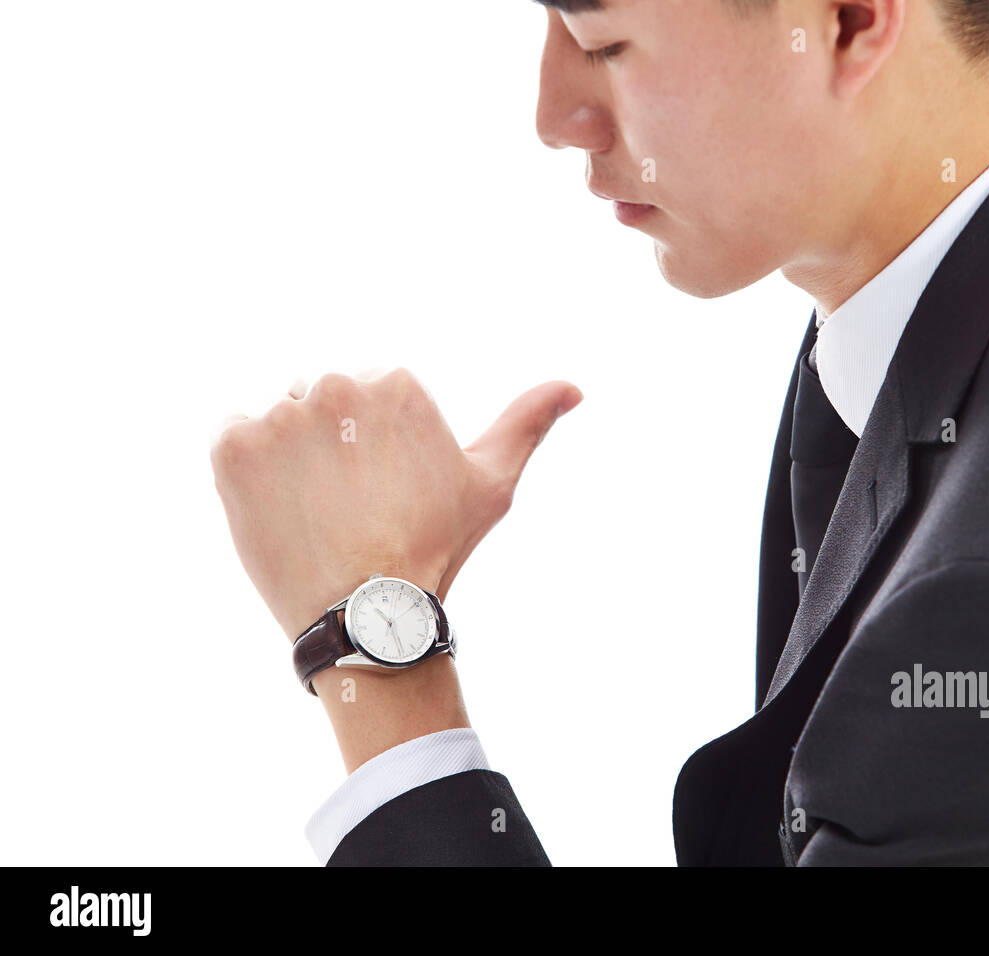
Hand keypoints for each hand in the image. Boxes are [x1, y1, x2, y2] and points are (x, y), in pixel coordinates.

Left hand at [210, 367, 582, 640]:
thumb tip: (574, 387)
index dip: (373, 449)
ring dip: (288, 459)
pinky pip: (231, 440)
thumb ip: (528, 423)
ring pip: (277, 423)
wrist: (370, 614)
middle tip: (349, 507)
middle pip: (319, 402)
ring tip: (315, 513)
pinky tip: (280, 510)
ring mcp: (280, 416)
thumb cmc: (436, 547)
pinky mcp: (233, 448)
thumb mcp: (492, 484)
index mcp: (394, 383)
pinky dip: (247, 473)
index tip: (383, 493)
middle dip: (330, 445)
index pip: (367, 396)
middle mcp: (335, 385)